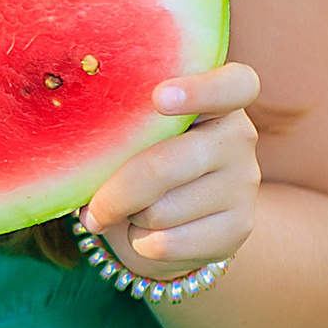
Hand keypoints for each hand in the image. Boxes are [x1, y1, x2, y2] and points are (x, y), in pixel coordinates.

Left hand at [79, 64, 261, 278]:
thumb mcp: (139, 134)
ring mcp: (244, 182)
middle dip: (115, 193)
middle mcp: (240, 135)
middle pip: (163, 165)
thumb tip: (82, 162)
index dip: (199, 90)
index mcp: (217, 98)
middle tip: (93, 207)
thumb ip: (124, 130)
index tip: (158, 98)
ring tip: (134, 210)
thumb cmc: (147, 159)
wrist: (180, 219)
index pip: (233, 84)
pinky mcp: (239, 227)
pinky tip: (149, 233)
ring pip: (159, 210)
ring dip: (130, 217)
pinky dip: (141, 243)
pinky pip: (167, 242)